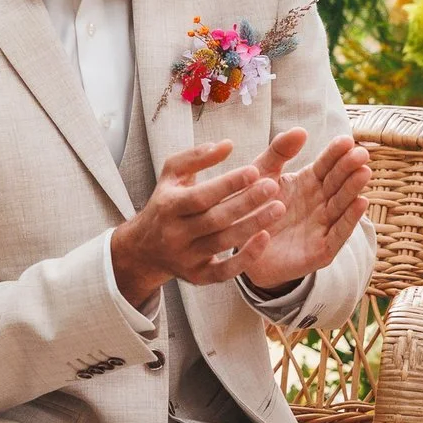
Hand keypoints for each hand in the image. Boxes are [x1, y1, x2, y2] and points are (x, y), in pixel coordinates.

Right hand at [109, 138, 289, 307]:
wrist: (144, 249)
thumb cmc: (166, 203)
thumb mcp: (171, 175)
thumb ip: (197, 157)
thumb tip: (227, 145)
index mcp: (168, 206)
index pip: (200, 196)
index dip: (228, 184)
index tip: (254, 171)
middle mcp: (175, 234)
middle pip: (214, 219)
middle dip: (245, 202)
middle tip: (273, 186)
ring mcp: (186, 257)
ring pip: (222, 243)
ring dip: (252, 225)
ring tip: (278, 208)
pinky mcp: (198, 276)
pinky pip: (224, 272)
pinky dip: (245, 258)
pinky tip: (264, 238)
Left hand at [238, 131, 371, 291]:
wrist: (243, 252)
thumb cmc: (256, 210)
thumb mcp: (262, 176)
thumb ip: (278, 153)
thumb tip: (300, 130)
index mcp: (308, 184)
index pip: (325, 166)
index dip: (335, 153)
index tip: (345, 140)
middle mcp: (320, 203)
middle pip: (337, 183)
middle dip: (349, 168)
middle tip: (361, 153)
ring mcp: (323, 226)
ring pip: (341, 205)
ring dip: (353, 189)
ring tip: (363, 172)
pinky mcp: (321, 250)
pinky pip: (338, 234)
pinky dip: (349, 220)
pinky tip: (361, 203)